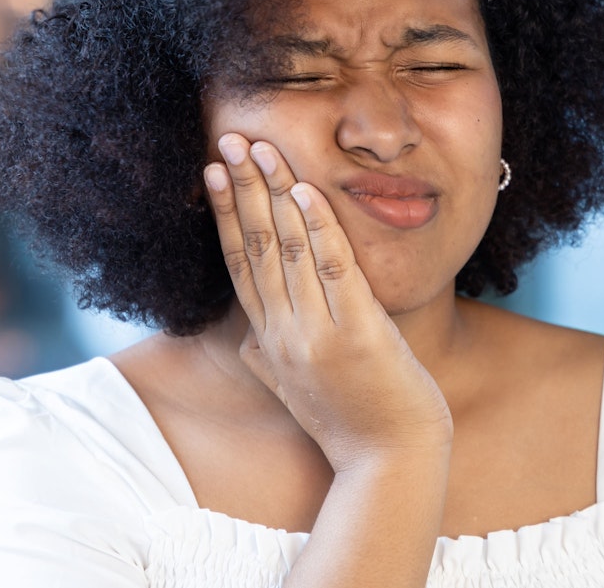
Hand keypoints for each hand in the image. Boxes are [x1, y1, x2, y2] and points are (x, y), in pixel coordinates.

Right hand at [204, 133, 452, 472]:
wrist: (389, 463)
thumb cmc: (347, 422)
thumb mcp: (294, 389)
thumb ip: (267, 359)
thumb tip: (247, 340)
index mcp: (270, 338)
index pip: (238, 264)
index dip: (225, 215)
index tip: (214, 172)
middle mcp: (285, 332)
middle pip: (254, 246)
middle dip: (241, 189)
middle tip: (228, 139)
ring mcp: (318, 332)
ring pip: (287, 249)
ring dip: (274, 193)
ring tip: (261, 148)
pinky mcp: (358, 333)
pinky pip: (334, 269)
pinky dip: (319, 227)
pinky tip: (307, 190)